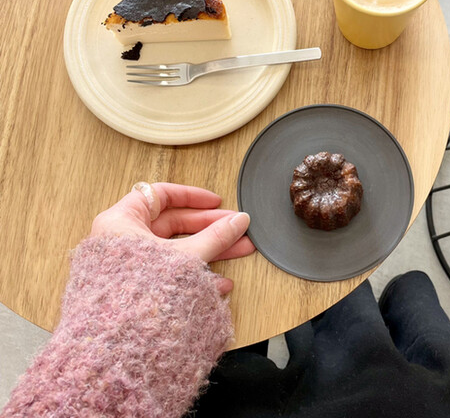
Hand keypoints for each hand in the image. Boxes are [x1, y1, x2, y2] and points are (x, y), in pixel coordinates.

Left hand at [91, 182, 254, 293]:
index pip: (160, 195)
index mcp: (121, 221)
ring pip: (175, 251)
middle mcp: (121, 241)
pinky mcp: (134, 291)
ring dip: (208, 250)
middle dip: (209, 227)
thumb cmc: (133, 299)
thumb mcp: (184, 258)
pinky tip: (219, 283)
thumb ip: (215, 237)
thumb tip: (239, 220)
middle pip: (173, 224)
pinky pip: (168, 274)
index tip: (217, 202)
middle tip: (235, 229)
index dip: (192, 197)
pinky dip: (193, 275)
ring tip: (238, 251)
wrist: (113, 352)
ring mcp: (127, 268)